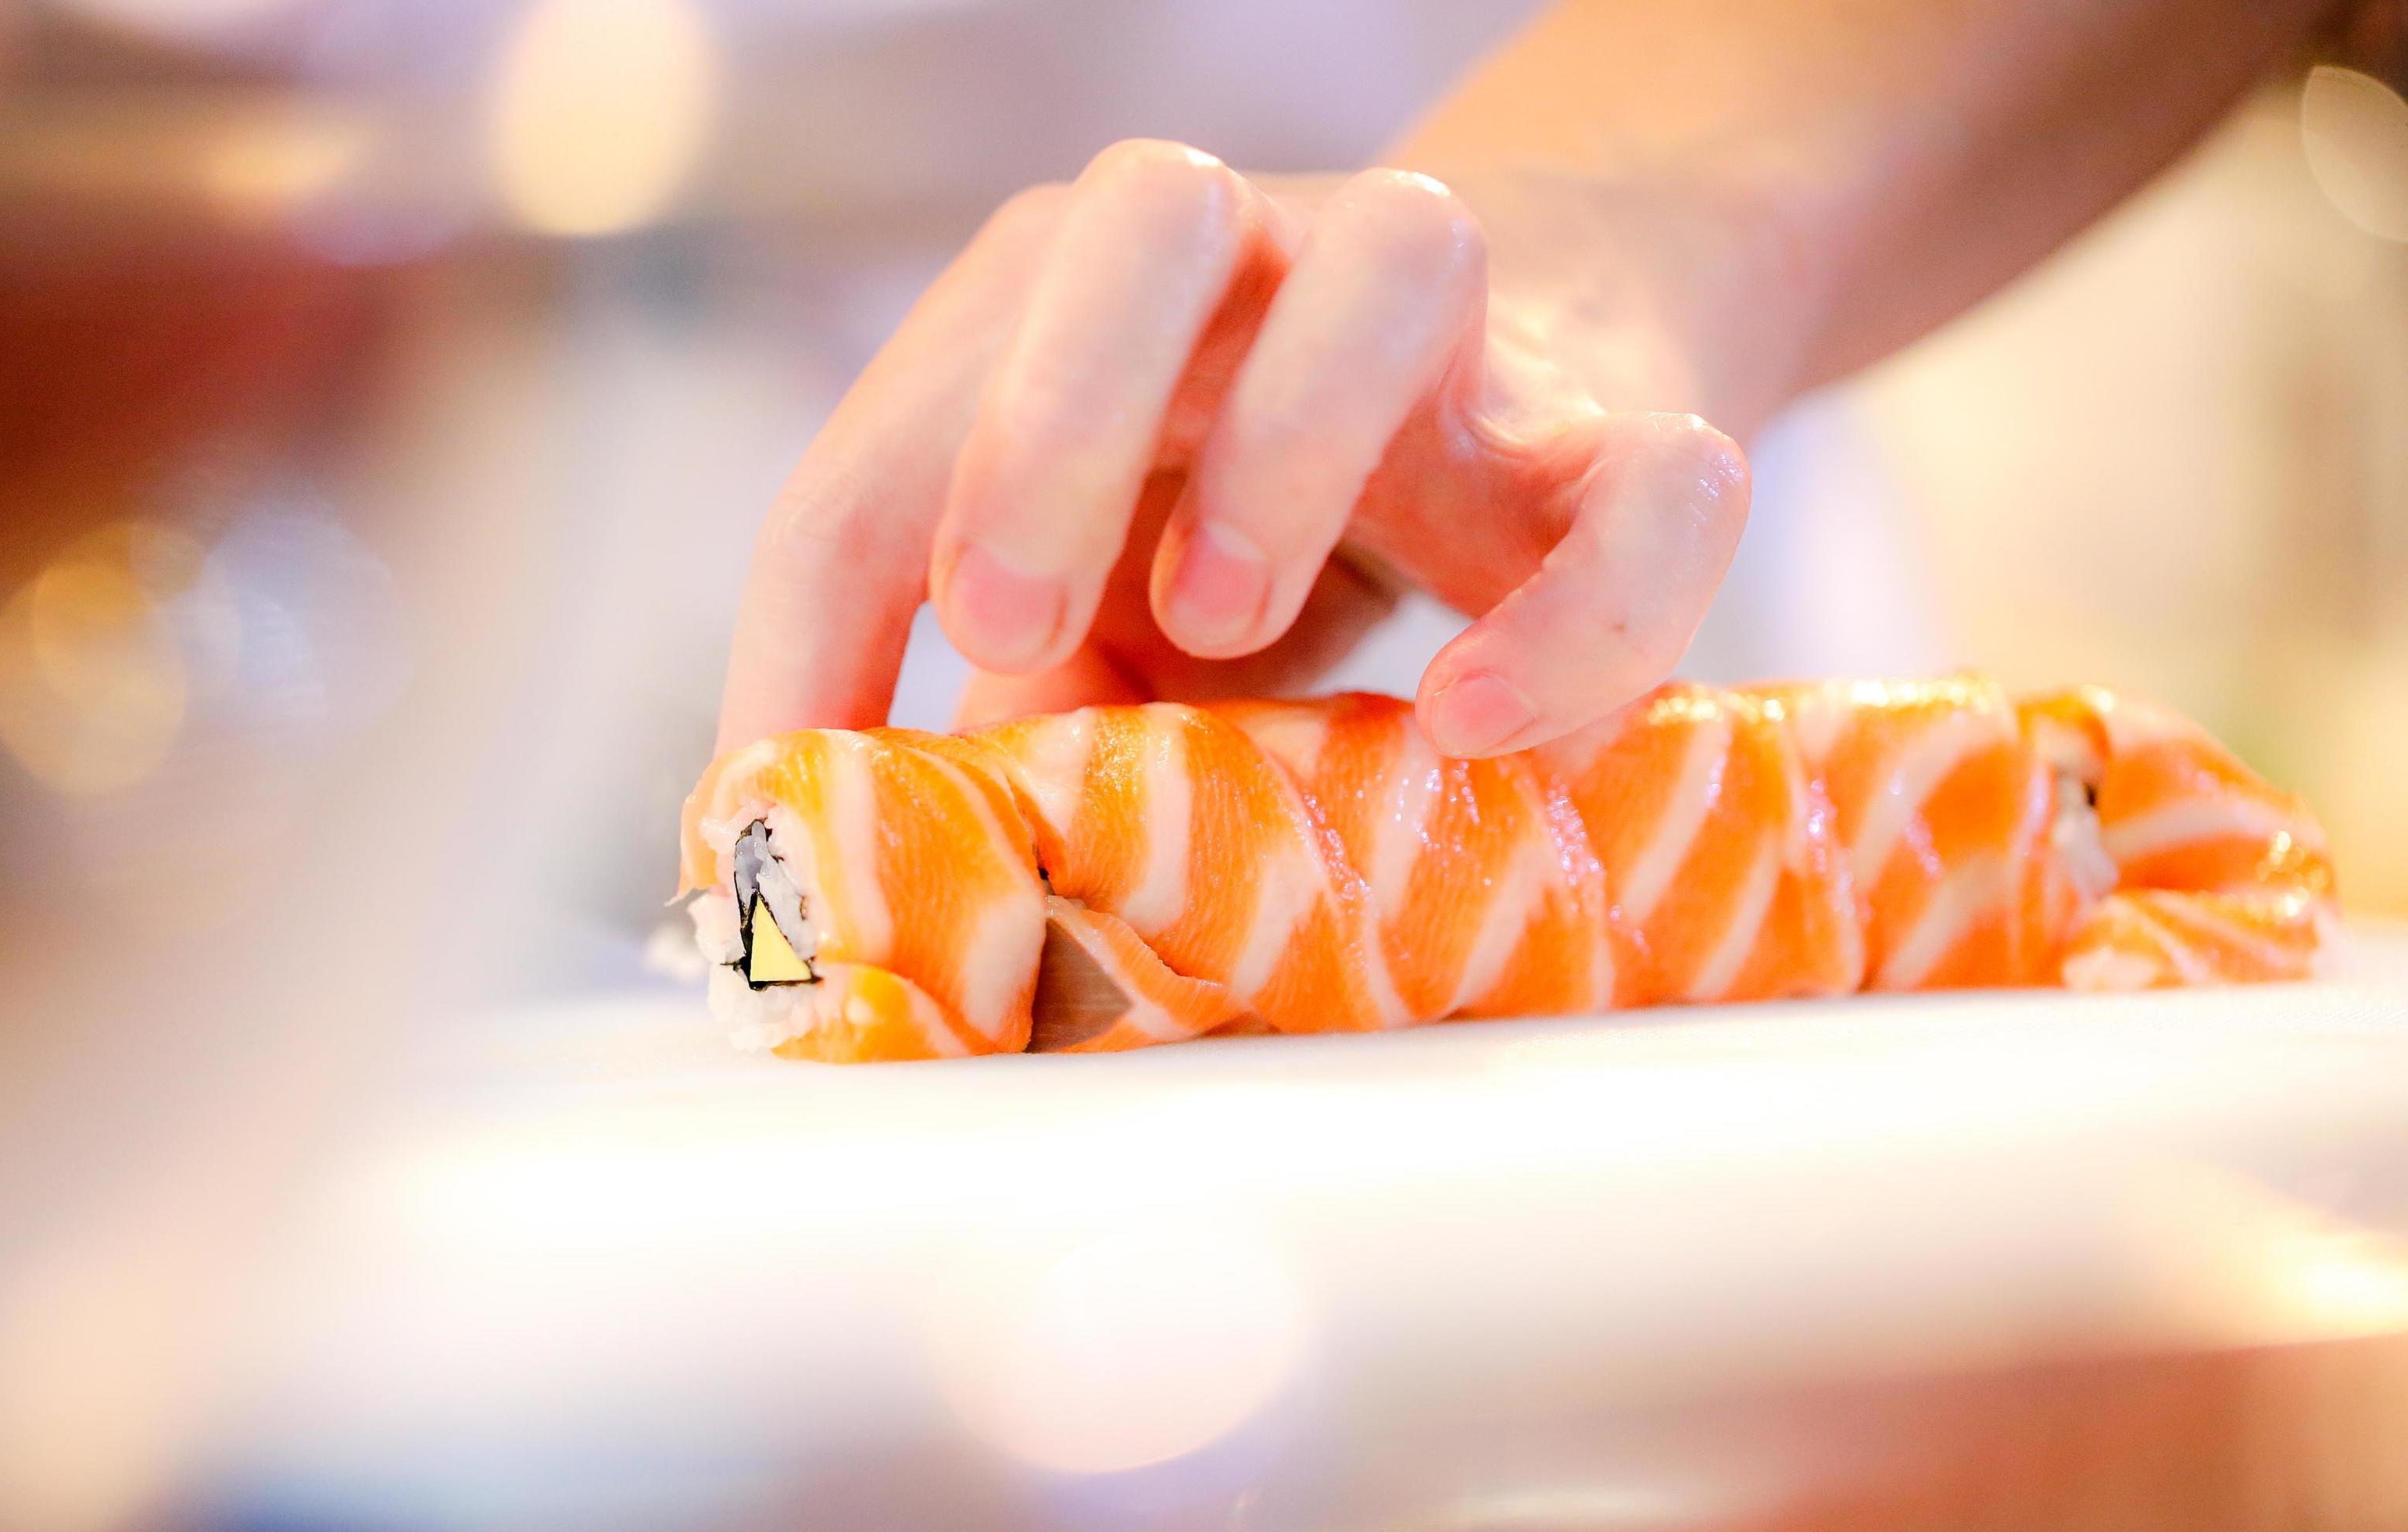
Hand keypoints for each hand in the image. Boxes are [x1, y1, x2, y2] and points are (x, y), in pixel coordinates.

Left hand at [717, 138, 1755, 757]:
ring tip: (1221, 628)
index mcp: (1089, 300)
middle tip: (996, 628)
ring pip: (1400, 260)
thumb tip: (907, 871)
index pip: (916, 417)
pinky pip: (1654, 478)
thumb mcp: (1123, 594)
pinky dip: (1571, 611)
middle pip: (1142, 226)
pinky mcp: (1638, 419)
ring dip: (1290, 437)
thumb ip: (1033, 695)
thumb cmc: (1277, 496)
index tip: (784, 777)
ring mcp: (1463, 320)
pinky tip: (1471, 726)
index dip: (827, 596)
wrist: (1569, 359)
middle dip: (1043, 425)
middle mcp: (1267, 263)